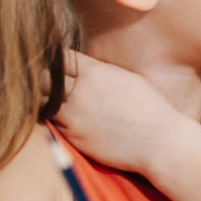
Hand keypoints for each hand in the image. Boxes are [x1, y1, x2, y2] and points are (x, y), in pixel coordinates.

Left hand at [51, 50, 197, 176]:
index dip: (56, 61)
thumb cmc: (150, 109)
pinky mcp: (72, 137)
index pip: (60, 57)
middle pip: (43, 77)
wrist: (159, 142)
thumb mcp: (126, 79)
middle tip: (44, 83)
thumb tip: (84, 69)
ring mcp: (73, 116)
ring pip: (40, 102)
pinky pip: (51, 123)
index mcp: (94, 72)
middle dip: (42, 79)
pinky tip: (58, 118)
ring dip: (42, 100)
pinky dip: (50, 119)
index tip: (56, 65)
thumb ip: (100, 72)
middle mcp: (79, 91)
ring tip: (47, 100)